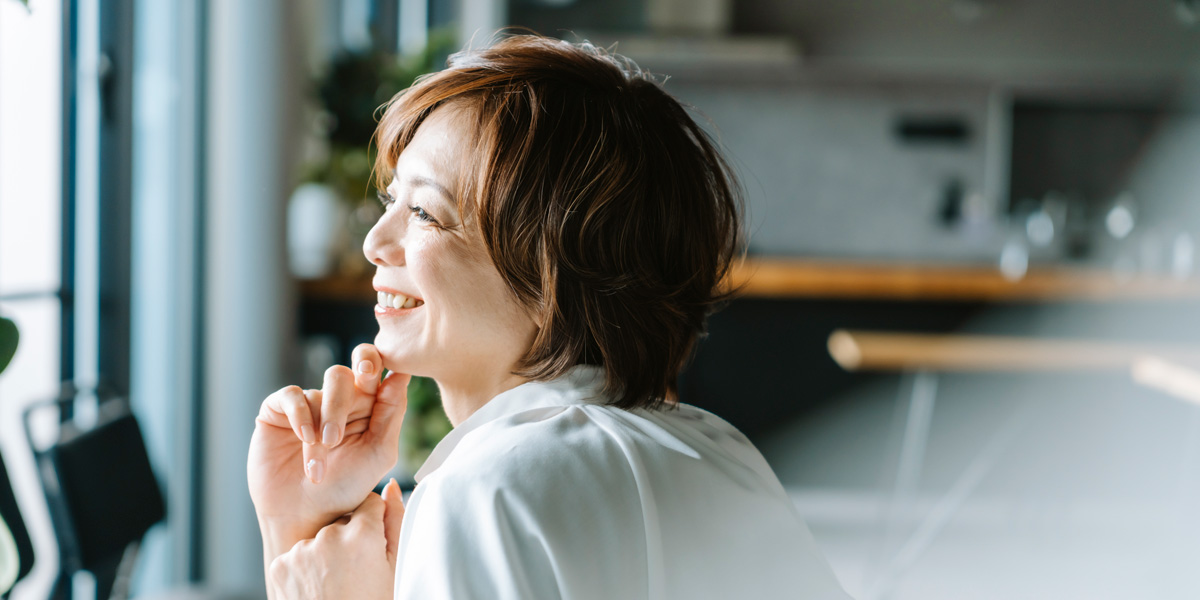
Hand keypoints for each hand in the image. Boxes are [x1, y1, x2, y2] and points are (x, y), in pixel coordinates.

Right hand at [249, 343, 410, 541]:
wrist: (303, 514)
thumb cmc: (345, 487)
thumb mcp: (378, 454)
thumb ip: (391, 415)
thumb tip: (401, 375)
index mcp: (368, 405)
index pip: (374, 368)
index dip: (375, 360)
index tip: (373, 372)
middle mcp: (340, 399)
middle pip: (346, 374)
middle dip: (344, 399)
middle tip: (338, 429)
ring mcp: (310, 402)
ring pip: (317, 390)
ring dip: (326, 420)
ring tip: (322, 453)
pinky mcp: (279, 409)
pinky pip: (292, 395)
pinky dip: (301, 416)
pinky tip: (304, 439)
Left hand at [269, 480, 405, 599]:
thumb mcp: (394, 569)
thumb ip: (395, 521)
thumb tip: (390, 486)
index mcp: (362, 534)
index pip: (369, 502)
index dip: (374, 524)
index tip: (373, 546)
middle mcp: (327, 536)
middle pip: (342, 520)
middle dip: (349, 537)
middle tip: (355, 571)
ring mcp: (299, 551)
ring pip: (318, 537)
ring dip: (325, 551)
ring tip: (335, 582)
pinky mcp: (280, 566)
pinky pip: (297, 555)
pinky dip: (305, 567)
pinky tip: (316, 588)